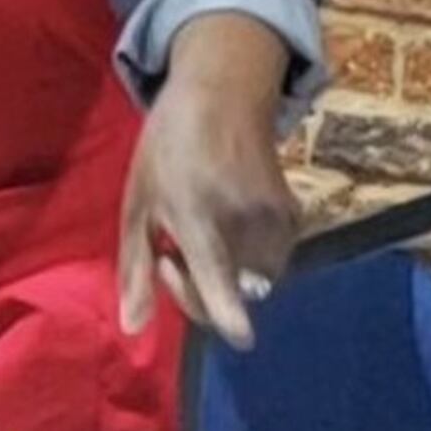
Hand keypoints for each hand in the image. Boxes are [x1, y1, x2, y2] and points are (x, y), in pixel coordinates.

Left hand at [116, 16, 300, 349]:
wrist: (223, 92)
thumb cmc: (168, 146)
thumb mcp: (137, 201)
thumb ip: (135, 268)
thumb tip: (134, 329)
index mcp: (196, 213)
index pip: (218, 274)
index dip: (230, 312)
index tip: (241, 337)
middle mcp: (242, 218)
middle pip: (236, 293)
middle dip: (204, 292)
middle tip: (170, 258)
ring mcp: (275, 216)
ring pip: (258, 281)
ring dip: (229, 276)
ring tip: (202, 237)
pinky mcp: (296, 214)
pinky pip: (274, 260)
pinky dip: (250, 258)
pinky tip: (228, 226)